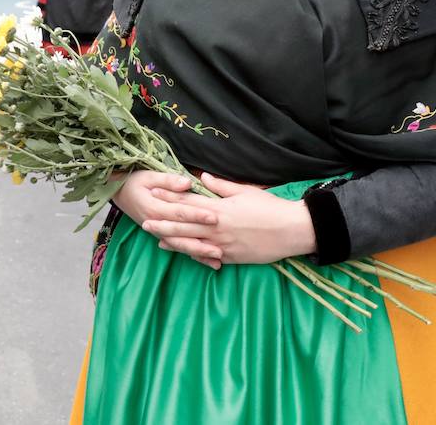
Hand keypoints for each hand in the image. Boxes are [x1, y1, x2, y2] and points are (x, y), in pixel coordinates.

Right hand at [112, 170, 220, 268]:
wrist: (119, 192)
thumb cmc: (136, 181)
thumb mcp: (149, 175)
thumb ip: (169, 180)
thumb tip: (187, 183)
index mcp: (155, 207)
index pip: (179, 212)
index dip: (197, 215)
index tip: (214, 217)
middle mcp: (157, 224)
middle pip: (182, 235)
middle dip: (202, 242)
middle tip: (221, 247)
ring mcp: (159, 232)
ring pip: (180, 246)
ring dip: (199, 253)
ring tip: (217, 258)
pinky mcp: (161, 236)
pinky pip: (178, 248)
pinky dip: (193, 256)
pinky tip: (208, 262)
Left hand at [145, 173, 316, 266]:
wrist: (292, 231)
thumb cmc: (270, 208)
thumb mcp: (245, 191)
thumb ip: (221, 186)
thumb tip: (203, 176)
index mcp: (219, 209)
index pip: (188, 201)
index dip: (169, 197)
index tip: (153, 192)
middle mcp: (217, 228)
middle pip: (184, 224)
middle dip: (163, 222)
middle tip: (144, 220)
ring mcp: (222, 245)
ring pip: (191, 243)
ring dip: (172, 240)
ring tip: (156, 238)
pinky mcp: (230, 257)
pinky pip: (206, 256)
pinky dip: (192, 254)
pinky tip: (181, 252)